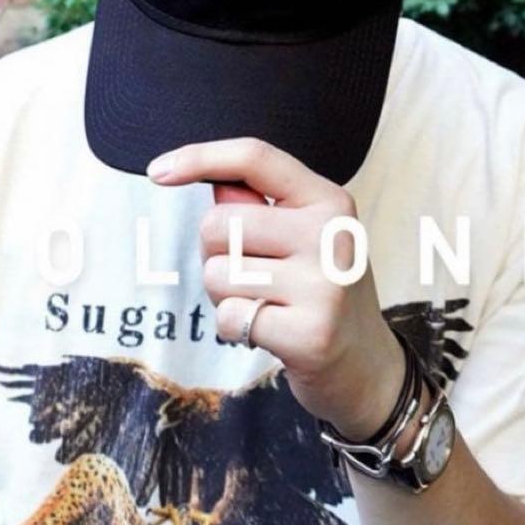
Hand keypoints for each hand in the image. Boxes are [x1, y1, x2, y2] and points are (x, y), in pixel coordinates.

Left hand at [147, 137, 406, 441]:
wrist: (367, 366)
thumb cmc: (322, 294)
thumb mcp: (304, 239)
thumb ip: (259, 207)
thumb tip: (213, 182)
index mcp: (329, 202)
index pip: (255, 158)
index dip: (200, 158)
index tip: (158, 170)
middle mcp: (332, 235)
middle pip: (219, 223)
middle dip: (215, 255)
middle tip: (253, 278)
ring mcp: (325, 285)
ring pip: (218, 273)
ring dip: (225, 296)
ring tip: (265, 306)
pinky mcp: (310, 333)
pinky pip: (230, 317)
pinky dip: (235, 329)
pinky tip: (270, 333)